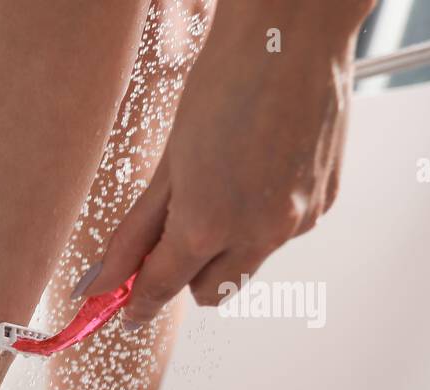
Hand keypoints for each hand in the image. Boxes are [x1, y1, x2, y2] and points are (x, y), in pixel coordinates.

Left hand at [77, 0, 373, 326]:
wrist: (293, 36)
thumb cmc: (227, 84)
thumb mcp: (167, 165)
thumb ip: (134, 233)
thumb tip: (102, 281)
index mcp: (209, 226)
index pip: (162, 290)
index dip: (137, 304)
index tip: (125, 313)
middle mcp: (260, 233)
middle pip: (210, 294)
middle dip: (186, 275)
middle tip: (172, 235)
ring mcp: (300, 220)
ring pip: (249, 264)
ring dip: (227, 245)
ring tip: (222, 182)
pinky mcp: (326, 202)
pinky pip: (283, 233)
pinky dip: (263, 217)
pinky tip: (258, 169)